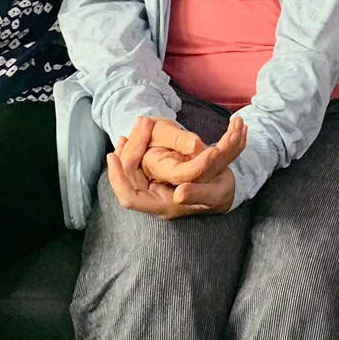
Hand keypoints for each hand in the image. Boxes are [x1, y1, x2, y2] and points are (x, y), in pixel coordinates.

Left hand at [105, 116, 245, 219]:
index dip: (118, 179)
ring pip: (130, 172)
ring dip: (127, 151)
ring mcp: (154, 189)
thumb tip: (178, 194)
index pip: (130, 198)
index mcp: (165, 206)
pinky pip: (137, 166)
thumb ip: (197, 193)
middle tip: (127, 134)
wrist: (225, 189)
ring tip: (129, 132)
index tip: (113, 156)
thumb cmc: (220, 191)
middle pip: (127, 180)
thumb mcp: (215, 192)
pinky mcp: (157, 179)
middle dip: (125, 156)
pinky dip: (134, 150)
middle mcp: (155, 200)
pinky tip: (134, 138)